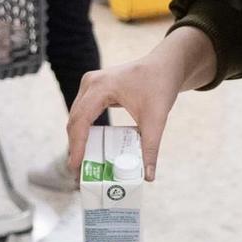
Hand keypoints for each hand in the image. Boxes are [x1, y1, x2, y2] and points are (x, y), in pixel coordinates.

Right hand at [64, 26, 218, 181]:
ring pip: (76, 117)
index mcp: (101, 87)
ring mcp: (90, 84)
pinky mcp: (94, 88)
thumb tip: (149, 176)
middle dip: (75, 146)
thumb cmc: (160, 85)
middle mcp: (90, 83)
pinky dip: (84, 130)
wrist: (166, 65)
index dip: (77, 145)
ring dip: (77, 139)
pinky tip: (89, 147)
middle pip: (75, 120)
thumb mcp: (156, 118)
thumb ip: (151, 148)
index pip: (82, 121)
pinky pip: (83, 112)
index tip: (76, 166)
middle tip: (78, 172)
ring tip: (81, 163)